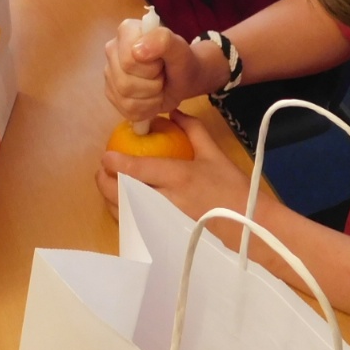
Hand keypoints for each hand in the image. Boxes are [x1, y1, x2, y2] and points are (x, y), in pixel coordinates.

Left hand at [96, 113, 250, 223]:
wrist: (247, 227)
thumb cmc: (231, 189)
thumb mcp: (214, 154)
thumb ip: (192, 129)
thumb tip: (173, 111)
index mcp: (177, 177)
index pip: (137, 169)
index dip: (115, 163)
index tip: (106, 156)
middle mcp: (165, 201)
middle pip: (121, 194)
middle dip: (104, 181)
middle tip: (103, 169)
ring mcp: (161, 223)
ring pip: (123, 213)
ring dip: (110, 198)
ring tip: (109, 184)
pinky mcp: (162, 238)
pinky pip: (134, 226)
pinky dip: (123, 214)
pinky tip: (124, 204)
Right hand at [103, 21, 215, 122]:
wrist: (183, 78)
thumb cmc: (181, 60)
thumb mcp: (180, 48)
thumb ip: (162, 41)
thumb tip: (136, 51)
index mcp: (126, 31)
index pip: (128, 61)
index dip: (150, 68)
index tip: (162, 62)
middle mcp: (112, 50)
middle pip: (124, 82)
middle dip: (152, 84)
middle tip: (162, 75)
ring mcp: (110, 73)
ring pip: (125, 98)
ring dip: (151, 98)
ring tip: (159, 86)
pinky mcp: (112, 93)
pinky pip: (126, 110)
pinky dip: (146, 109)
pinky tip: (152, 97)